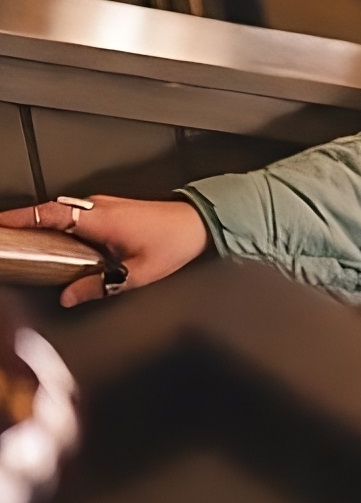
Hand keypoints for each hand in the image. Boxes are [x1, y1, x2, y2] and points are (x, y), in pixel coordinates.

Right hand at [0, 196, 208, 305]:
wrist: (199, 222)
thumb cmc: (174, 243)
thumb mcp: (136, 273)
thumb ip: (99, 286)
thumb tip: (68, 297)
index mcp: (100, 219)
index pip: (50, 214)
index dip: (20, 218)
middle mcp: (99, 206)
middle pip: (49, 210)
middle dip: (22, 221)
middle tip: (4, 236)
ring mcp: (104, 204)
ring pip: (62, 210)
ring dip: (40, 221)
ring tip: (19, 238)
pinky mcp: (110, 208)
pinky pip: (74, 212)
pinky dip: (57, 222)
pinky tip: (53, 239)